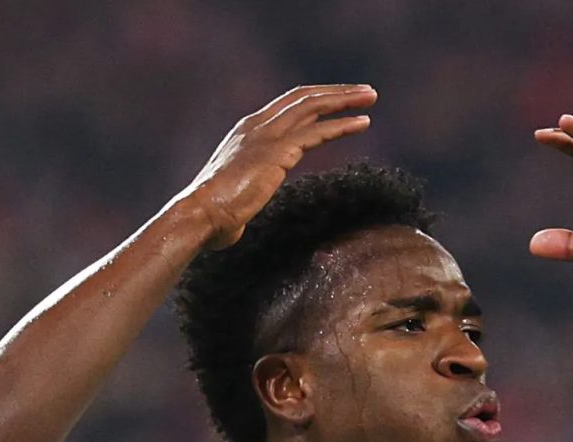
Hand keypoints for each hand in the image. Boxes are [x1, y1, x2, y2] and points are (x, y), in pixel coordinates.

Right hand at [178, 85, 376, 248]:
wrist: (200, 215)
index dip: (314, 100)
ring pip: (313, 106)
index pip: (286, 105)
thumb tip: (239, 218)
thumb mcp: (233, 194)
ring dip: (345, 99)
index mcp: (246, 131)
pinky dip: (341, 125)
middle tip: (364, 91)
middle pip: (303, 98)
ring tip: (371, 97)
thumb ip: (243, 193)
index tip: (337, 100)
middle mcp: (257, 125)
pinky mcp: (277, 151)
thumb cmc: (212, 215)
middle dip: (335, 92)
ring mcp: (266, 135)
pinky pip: (316, 132)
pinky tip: (362, 122)